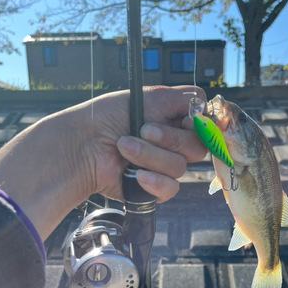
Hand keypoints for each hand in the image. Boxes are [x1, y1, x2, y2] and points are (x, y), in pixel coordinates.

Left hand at [65, 85, 206, 202]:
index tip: (181, 121)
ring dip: (150, 156)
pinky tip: (135, 174)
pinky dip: (153, 180)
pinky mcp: (153, 190)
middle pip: (197, 147)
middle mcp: (171, 144)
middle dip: (169, 138)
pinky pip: (170, 188)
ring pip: (180, 167)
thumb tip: (206, 102)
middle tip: (143, 130)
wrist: (81, 146)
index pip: (205, 127)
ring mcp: (162, 168)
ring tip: (124, 147)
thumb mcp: (147, 97)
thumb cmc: (106, 118)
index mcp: (172, 121)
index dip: (198, 126)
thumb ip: (182, 99)